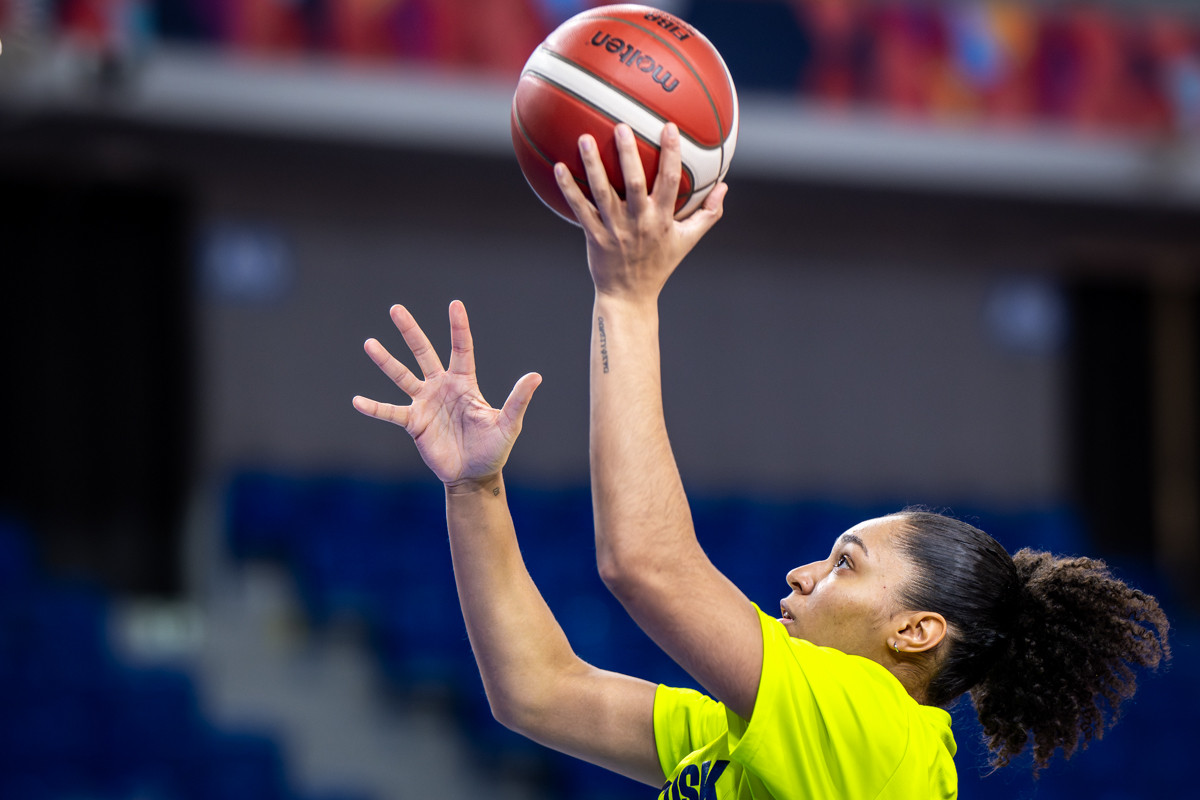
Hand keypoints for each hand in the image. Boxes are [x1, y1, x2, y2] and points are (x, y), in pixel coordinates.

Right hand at [352, 301, 540, 487]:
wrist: (474, 475)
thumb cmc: (493, 448)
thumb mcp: (508, 423)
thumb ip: (518, 399)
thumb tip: (536, 376)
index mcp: (464, 383)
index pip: (461, 349)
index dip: (458, 327)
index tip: (455, 304)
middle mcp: (442, 387)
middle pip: (423, 352)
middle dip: (410, 331)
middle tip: (395, 309)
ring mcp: (425, 403)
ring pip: (402, 375)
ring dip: (386, 361)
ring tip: (369, 343)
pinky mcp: (414, 422)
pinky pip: (391, 412)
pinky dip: (375, 407)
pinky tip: (357, 401)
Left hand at [555, 122, 726, 303]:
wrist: (630, 296)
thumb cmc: (659, 264)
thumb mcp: (687, 241)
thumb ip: (708, 214)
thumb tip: (725, 187)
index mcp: (662, 220)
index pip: (670, 182)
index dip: (671, 154)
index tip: (670, 127)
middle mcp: (638, 222)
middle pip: (634, 183)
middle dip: (628, 154)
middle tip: (621, 125)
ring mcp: (614, 229)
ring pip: (602, 193)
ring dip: (593, 165)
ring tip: (584, 138)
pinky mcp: (594, 236)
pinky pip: (580, 209)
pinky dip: (569, 189)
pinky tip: (559, 167)